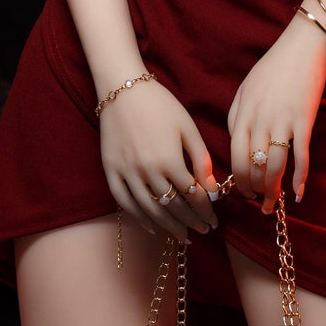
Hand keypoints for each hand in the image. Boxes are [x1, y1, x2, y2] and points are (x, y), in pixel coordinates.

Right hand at [99, 77, 219, 240]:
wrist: (123, 89)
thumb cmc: (161, 105)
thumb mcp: (188, 128)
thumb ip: (201, 159)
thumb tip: (211, 188)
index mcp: (170, 160)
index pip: (193, 196)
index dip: (206, 211)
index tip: (214, 220)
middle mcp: (148, 172)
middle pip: (173, 207)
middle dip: (191, 222)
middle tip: (203, 231)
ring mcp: (127, 173)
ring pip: (150, 210)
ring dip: (169, 226)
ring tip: (182, 235)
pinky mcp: (110, 171)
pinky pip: (125, 203)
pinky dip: (139, 218)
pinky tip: (153, 227)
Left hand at [227, 13, 325, 210]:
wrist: (301, 48)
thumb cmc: (272, 68)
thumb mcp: (244, 89)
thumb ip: (237, 116)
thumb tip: (236, 143)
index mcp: (242, 114)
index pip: (234, 156)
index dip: (237, 178)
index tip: (242, 191)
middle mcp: (259, 121)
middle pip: (252, 165)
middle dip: (253, 189)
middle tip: (257, 201)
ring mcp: (282, 122)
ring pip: (273, 166)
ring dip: (273, 189)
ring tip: (273, 203)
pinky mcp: (304, 121)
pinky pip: (300, 156)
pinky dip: (300, 177)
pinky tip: (298, 193)